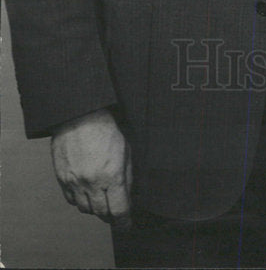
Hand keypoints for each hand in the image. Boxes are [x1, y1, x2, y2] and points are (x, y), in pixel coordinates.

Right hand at [51, 108, 131, 226]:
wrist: (79, 117)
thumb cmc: (105, 130)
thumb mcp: (126, 150)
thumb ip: (127, 176)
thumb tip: (127, 196)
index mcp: (111, 175)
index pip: (119, 210)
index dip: (124, 221)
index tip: (126, 224)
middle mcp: (92, 182)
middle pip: (101, 213)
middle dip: (110, 216)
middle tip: (115, 213)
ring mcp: (75, 182)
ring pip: (85, 209)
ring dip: (95, 208)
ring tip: (101, 199)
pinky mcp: (62, 179)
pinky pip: (71, 200)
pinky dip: (80, 200)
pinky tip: (87, 192)